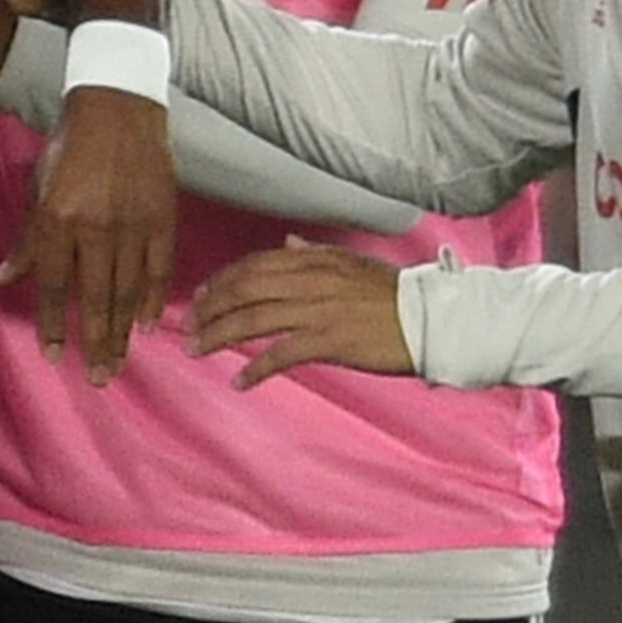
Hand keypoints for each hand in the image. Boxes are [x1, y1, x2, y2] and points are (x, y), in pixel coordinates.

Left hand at [10, 88, 176, 379]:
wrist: (118, 106)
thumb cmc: (69, 147)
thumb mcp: (37, 189)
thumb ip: (25, 239)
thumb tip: (0, 278)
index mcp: (58, 221)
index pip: (52, 286)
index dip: (52, 324)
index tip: (54, 357)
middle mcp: (94, 228)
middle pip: (93, 299)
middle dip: (93, 343)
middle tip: (96, 380)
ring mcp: (131, 224)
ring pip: (126, 291)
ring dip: (121, 333)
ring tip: (117, 364)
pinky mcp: (162, 217)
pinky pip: (158, 269)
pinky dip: (152, 300)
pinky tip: (146, 326)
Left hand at [188, 243, 415, 386]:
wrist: (432, 319)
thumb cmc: (394, 295)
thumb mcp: (353, 263)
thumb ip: (316, 253)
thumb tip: (288, 241)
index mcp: (316, 260)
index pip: (256, 264)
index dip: (224, 280)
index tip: (203, 296)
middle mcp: (311, 281)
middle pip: (245, 290)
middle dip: (211, 308)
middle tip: (189, 326)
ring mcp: (318, 310)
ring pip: (253, 319)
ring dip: (219, 335)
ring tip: (197, 350)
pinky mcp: (329, 341)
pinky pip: (280, 354)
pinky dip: (255, 368)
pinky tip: (240, 381)